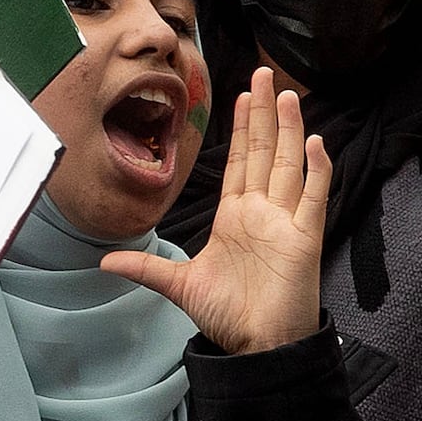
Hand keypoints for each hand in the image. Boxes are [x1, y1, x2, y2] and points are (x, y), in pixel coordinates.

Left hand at [105, 65, 334, 353]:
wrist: (256, 346)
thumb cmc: (227, 315)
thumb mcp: (179, 285)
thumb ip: (146, 267)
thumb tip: (104, 262)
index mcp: (234, 217)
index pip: (239, 162)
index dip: (242, 128)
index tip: (242, 96)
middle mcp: (261, 213)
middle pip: (264, 152)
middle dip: (264, 113)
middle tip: (264, 74)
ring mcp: (285, 223)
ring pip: (288, 165)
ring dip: (289, 131)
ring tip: (288, 96)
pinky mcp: (304, 238)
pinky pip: (313, 198)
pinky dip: (316, 172)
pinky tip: (315, 144)